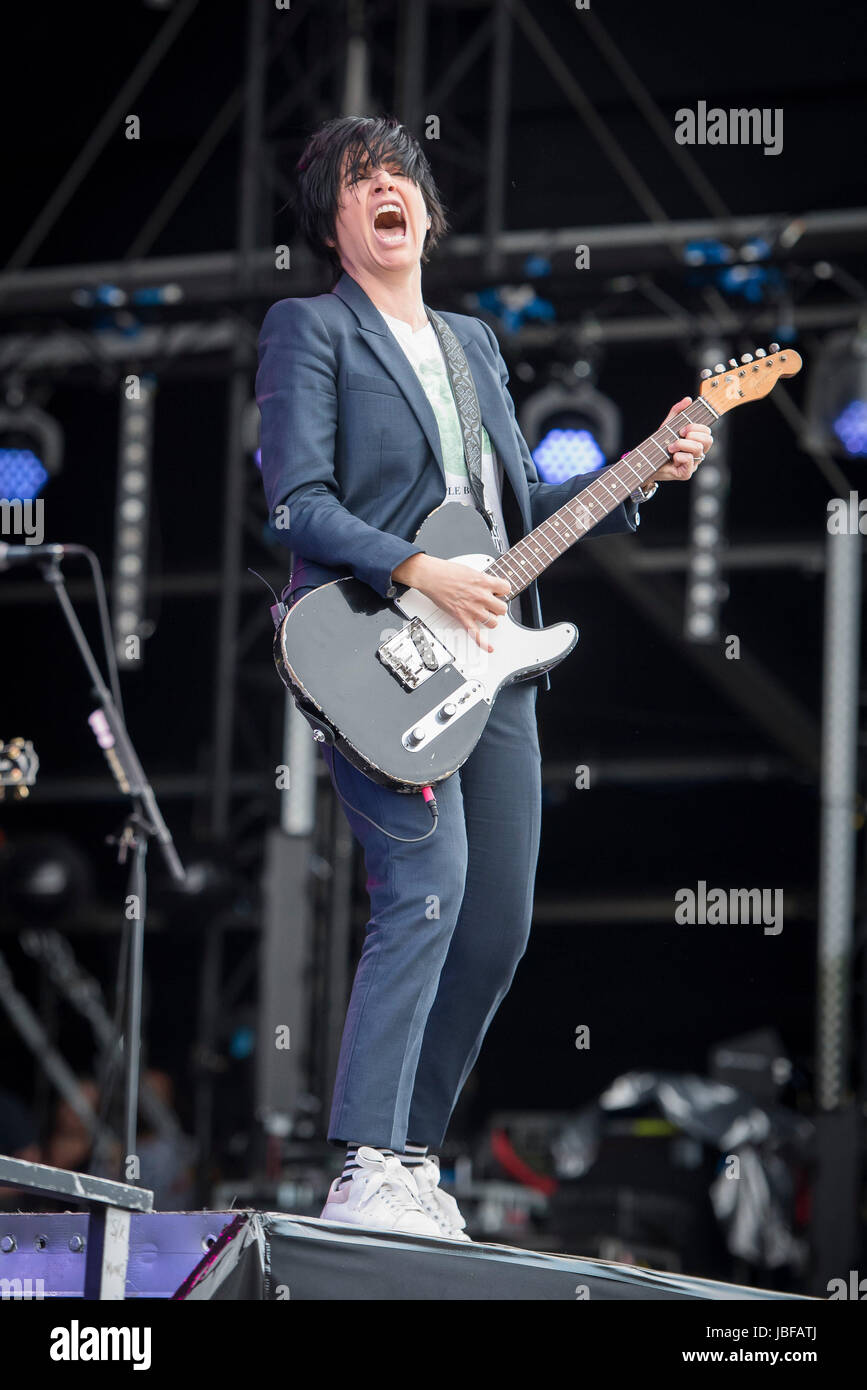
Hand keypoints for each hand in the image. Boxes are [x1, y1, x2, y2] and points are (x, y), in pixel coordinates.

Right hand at [390, 553, 510, 651]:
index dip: (503, 591)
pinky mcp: (462, 618)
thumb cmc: (446, 572)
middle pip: (502, 608)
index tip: (499, 592)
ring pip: (493, 622)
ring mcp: (472, 609)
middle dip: (498, 607)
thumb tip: (486, 585)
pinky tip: (489, 647)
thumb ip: (482, 580)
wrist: (431, 576)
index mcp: (484, 582)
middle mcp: (481, 596)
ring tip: (485, 616)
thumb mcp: (471, 570)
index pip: (506, 589)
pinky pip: (476, 634)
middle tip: (492, 605)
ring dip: (490, 620)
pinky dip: (483, 643)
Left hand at [648, 396, 713, 482]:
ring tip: (670, 447)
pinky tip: (671, 457)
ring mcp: (693, 465)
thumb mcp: (667, 426)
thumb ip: (677, 412)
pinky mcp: (686, 474)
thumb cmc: (659, 446)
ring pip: (698, 449)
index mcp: (697, 443)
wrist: (646, 463)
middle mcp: (698, 454)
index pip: (707, 432)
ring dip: (682, 444)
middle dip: (692, 434)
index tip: (682, 428)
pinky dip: (679, 455)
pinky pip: (689, 460)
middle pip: (708, 440)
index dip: (697, 427)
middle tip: (678, 436)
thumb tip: (688, 400)